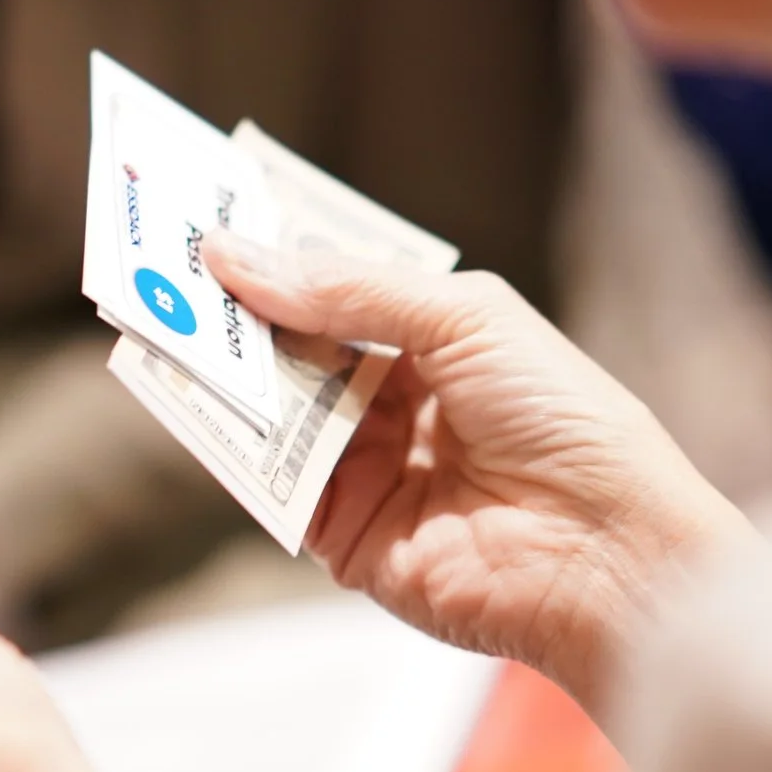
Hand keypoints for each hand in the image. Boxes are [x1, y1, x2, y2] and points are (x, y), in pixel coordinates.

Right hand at [207, 234, 751, 709]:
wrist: (604, 548)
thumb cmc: (563, 417)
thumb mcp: (462, 318)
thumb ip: (346, 291)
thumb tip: (233, 256)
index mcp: (432, 343)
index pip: (334, 293)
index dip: (278, 262)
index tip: (210, 224)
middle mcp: (392, 404)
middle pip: (291, 350)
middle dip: (236, 313)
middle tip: (167, 267)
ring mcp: (363, 470)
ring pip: (271, 411)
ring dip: (225, 371)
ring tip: (168, 320)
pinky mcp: (341, 535)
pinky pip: (270, 483)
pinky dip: (235, 441)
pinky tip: (205, 397)